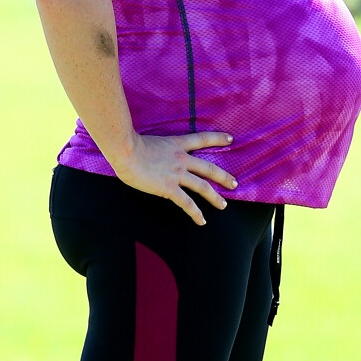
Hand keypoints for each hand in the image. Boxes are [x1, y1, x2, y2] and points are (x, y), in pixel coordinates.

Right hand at [113, 131, 237, 224]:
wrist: (126, 150)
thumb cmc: (129, 145)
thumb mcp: (148, 141)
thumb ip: (156, 148)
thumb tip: (152, 154)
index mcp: (176, 144)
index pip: (201, 139)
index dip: (217, 139)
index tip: (230, 139)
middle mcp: (180, 158)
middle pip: (208, 167)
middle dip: (223, 176)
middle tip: (235, 183)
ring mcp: (176, 173)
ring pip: (202, 186)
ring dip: (215, 197)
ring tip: (223, 205)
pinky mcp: (169, 188)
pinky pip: (186, 203)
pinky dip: (196, 213)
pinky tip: (202, 221)